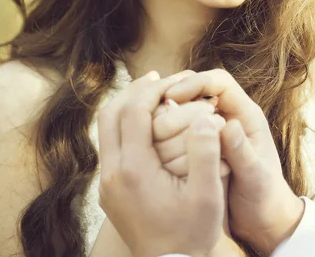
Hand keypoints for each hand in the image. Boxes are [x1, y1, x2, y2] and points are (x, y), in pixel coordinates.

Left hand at [97, 71, 224, 256]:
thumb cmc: (193, 234)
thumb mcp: (208, 196)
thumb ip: (206, 153)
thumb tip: (205, 117)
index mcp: (134, 172)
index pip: (133, 111)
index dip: (153, 89)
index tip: (173, 80)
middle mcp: (112, 175)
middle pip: (110, 114)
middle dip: (135, 91)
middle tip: (158, 79)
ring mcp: (107, 183)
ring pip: (106, 129)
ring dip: (128, 106)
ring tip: (153, 96)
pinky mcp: (109, 190)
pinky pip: (110, 144)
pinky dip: (126, 125)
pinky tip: (148, 124)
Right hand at [166, 70, 304, 254]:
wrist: (263, 220)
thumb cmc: (264, 198)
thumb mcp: (255, 177)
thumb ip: (242, 151)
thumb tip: (227, 125)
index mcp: (245, 114)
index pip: (218, 82)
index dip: (195, 83)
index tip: (171, 96)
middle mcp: (228, 115)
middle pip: (199, 88)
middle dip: (176, 92)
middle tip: (152, 105)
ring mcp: (213, 129)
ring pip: (187, 106)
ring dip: (168, 110)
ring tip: (146, 121)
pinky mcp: (202, 143)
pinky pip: (181, 126)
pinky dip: (167, 128)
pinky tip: (150, 140)